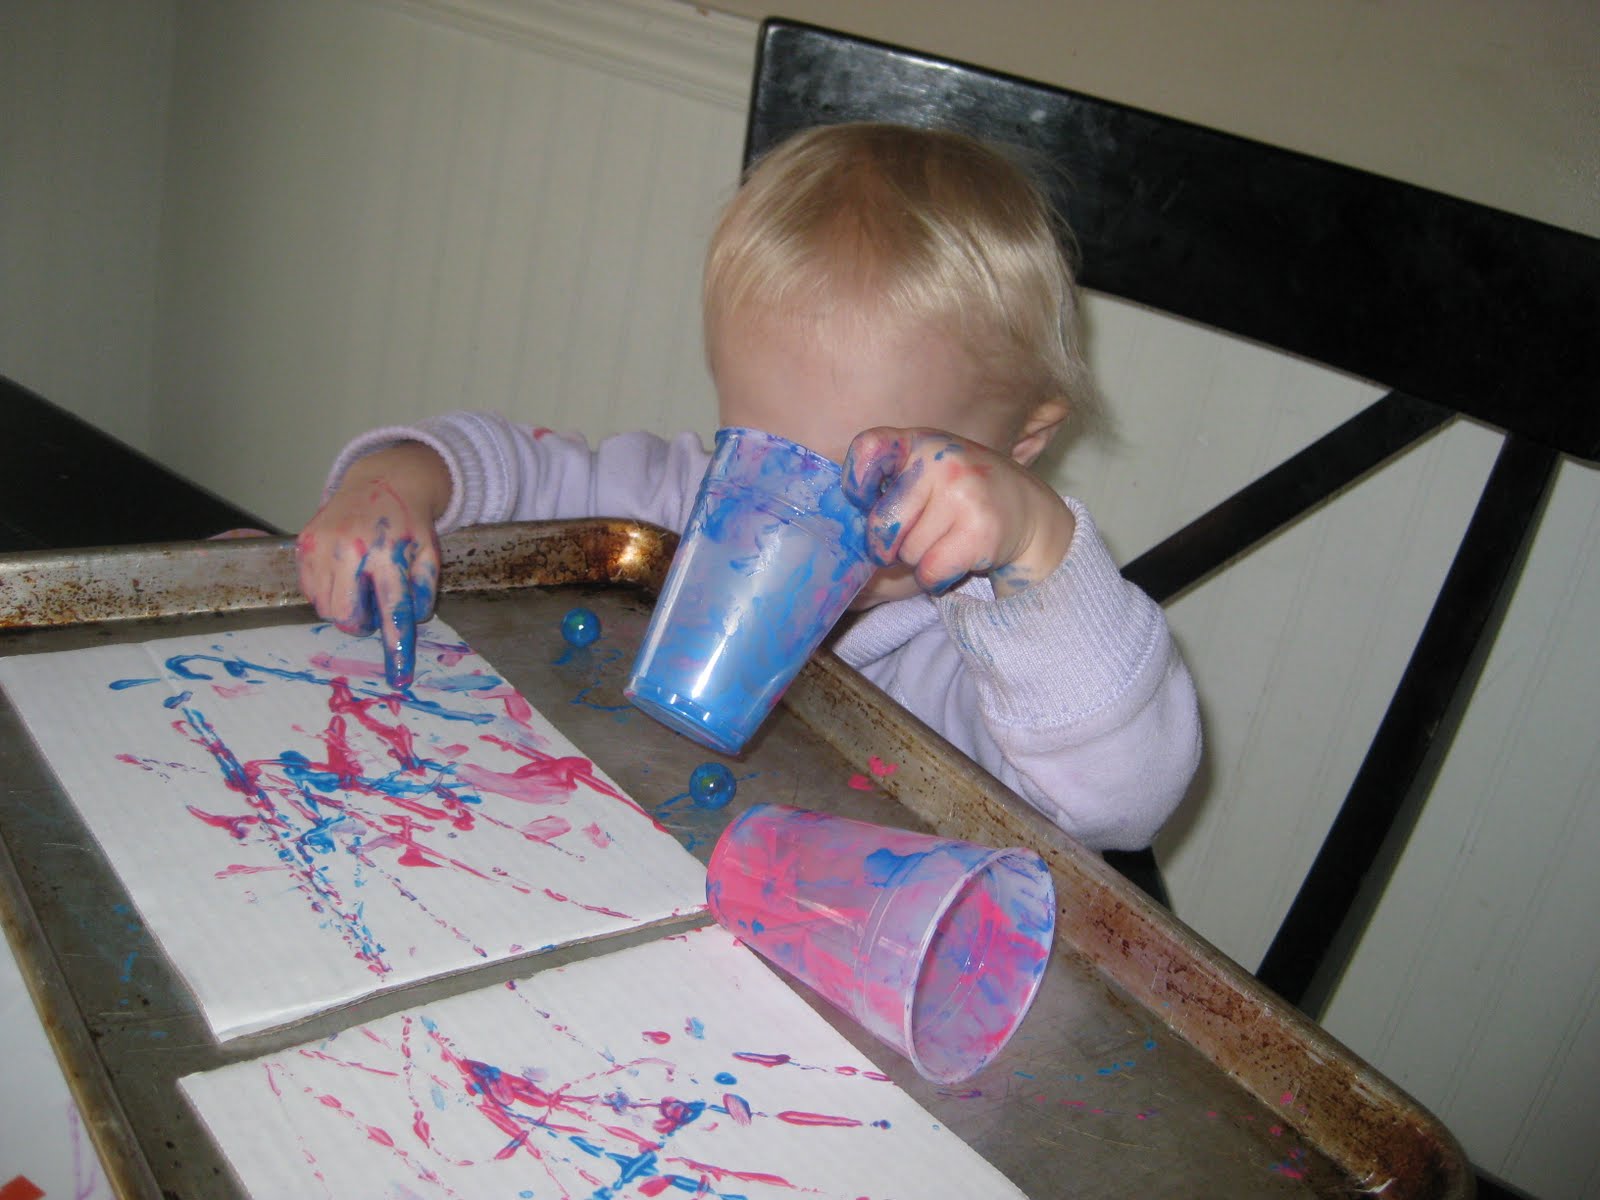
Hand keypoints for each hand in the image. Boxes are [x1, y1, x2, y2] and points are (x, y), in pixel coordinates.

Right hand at [296, 443, 450, 687]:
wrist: (382, 481)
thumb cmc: (409, 524)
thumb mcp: (430, 554)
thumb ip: (424, 590)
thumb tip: (411, 624)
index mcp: (390, 554)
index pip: (394, 611)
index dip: (395, 648)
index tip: (398, 678)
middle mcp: (352, 549)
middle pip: (347, 617)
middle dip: (361, 622)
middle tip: (373, 604)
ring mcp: (322, 545)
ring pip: (324, 608)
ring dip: (343, 607)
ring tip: (359, 582)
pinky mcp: (303, 544)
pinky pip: (309, 591)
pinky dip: (326, 592)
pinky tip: (342, 572)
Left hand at [841, 428, 1074, 599]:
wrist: (1028, 513)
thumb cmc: (957, 499)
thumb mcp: (923, 476)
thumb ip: (883, 494)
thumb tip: (835, 550)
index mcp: (917, 441)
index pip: (868, 448)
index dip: (856, 482)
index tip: (863, 499)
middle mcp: (940, 459)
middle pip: (882, 524)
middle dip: (889, 544)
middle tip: (913, 535)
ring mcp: (962, 492)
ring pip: (907, 552)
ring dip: (920, 559)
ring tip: (946, 539)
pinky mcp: (980, 528)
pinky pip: (931, 570)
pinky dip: (937, 577)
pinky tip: (957, 557)